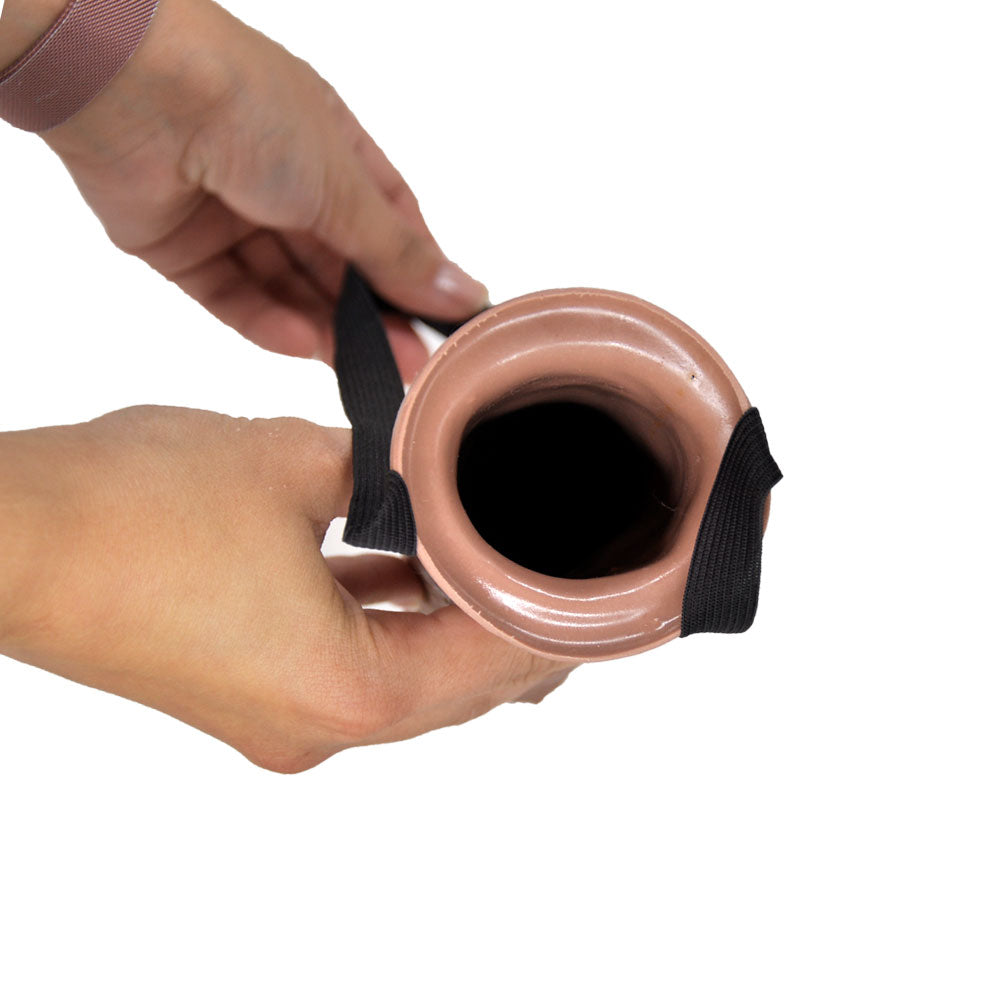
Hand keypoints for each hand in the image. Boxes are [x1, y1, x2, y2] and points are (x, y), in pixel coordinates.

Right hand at [0, 407, 574, 770]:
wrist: (7, 538)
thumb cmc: (127, 512)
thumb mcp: (293, 463)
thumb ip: (386, 466)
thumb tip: (425, 460)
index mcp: (348, 692)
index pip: (492, 662)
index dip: (553, 620)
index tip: (598, 590)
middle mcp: (318, 728)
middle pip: (457, 687)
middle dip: (514, 629)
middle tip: (567, 579)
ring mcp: (279, 718)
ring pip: (404, 677)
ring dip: (450, 624)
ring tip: (502, 565)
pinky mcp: (249, 692)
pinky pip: (348, 660)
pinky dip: (389, 618)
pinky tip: (413, 565)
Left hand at [35, 0, 487, 370]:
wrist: (133, 87)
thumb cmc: (249, 106)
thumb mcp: (344, 185)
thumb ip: (398, 252)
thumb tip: (463, 291)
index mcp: (330, 148)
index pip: (387, 222)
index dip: (414, 272)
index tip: (443, 320)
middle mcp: (282, 181)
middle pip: (338, 265)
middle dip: (372, 316)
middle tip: (406, 364)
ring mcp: (231, 215)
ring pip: (288, 287)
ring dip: (325, 328)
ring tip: (363, 369)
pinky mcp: (183, 248)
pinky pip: (233, 296)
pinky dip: (265, 321)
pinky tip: (301, 346)